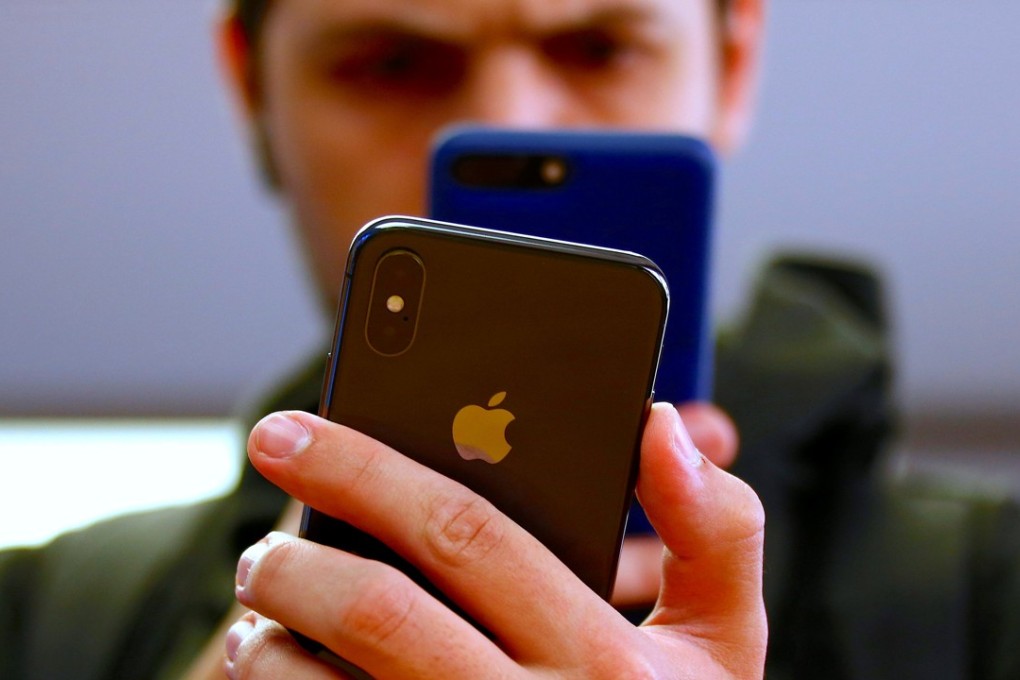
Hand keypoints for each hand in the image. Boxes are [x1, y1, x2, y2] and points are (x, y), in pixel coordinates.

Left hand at [225, 403, 764, 677]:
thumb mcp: (723, 640)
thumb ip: (714, 529)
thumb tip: (656, 423)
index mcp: (601, 663)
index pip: (467, 536)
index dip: (367, 471)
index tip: (295, 433)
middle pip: (377, 611)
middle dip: (292, 550)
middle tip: (252, 530)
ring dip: (263, 636)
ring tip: (257, 602)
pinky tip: (269, 665)